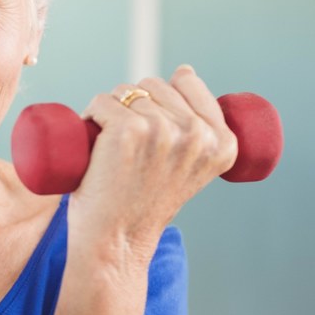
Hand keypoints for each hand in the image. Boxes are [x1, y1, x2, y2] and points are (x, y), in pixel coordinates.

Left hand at [68, 65, 237, 270]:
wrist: (116, 243)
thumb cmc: (143, 204)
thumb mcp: (188, 167)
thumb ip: (197, 128)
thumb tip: (185, 70)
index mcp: (224, 142)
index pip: (188, 81)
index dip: (161, 97)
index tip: (152, 130)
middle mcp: (198, 134)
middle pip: (153, 85)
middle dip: (133, 104)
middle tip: (127, 147)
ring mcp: (163, 130)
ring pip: (124, 92)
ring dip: (109, 111)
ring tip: (110, 149)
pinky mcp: (127, 130)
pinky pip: (100, 102)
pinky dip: (90, 115)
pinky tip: (92, 142)